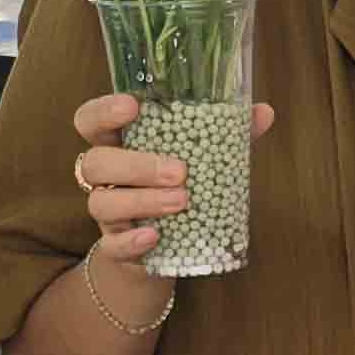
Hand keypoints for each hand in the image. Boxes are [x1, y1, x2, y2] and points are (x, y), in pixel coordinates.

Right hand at [69, 90, 273, 267]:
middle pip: (94, 161)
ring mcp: (108, 213)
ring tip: (182, 201)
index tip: (131, 106)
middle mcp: (106, 176)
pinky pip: (112, 246)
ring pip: (101, 202)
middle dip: (135, 164)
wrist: (167, 248)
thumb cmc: (180, 187)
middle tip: (179, 171)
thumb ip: (228, 135)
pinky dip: (131, 241)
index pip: (90, 120)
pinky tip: (154, 237)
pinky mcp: (115, 246)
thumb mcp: (202, 158)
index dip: (103, 111)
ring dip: (141, 200)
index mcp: (120, 143)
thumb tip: (263, 111)